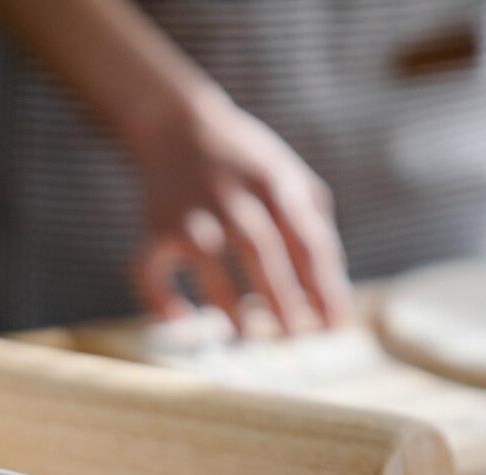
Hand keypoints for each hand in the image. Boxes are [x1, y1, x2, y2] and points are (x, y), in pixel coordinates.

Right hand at [129, 87, 351, 333]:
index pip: (307, 241)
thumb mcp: (289, 174)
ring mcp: (189, 212)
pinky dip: (160, 299)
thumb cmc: (246, 161)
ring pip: (207, 261)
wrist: (178, 124)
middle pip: (260, 249)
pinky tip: (181, 322)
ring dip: (227, 304)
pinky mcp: (154, 227)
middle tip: (294, 340)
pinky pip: (150, 268)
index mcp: (275, 185)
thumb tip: (330, 290)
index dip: (324, 287)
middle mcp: (232, 195)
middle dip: (279, 298)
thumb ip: (312, 222)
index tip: (335, 328)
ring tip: (245, 339)